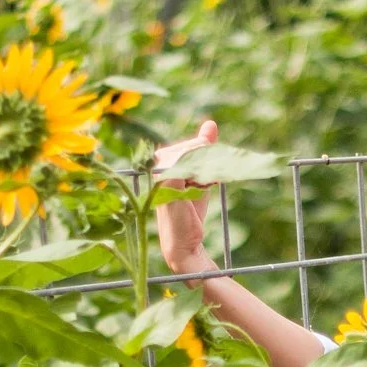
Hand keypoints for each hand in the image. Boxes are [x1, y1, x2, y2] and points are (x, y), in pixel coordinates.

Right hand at [153, 118, 218, 275]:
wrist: (185, 242)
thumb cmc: (190, 211)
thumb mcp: (200, 177)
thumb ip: (203, 150)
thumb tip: (210, 124)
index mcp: (160, 160)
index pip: (192, 146)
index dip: (205, 159)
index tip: (210, 179)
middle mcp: (156, 163)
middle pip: (194, 147)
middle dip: (207, 164)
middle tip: (208, 184)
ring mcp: (159, 170)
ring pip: (195, 154)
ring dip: (207, 171)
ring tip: (205, 188)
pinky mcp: (166, 179)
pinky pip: (191, 163)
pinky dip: (203, 175)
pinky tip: (204, 187)